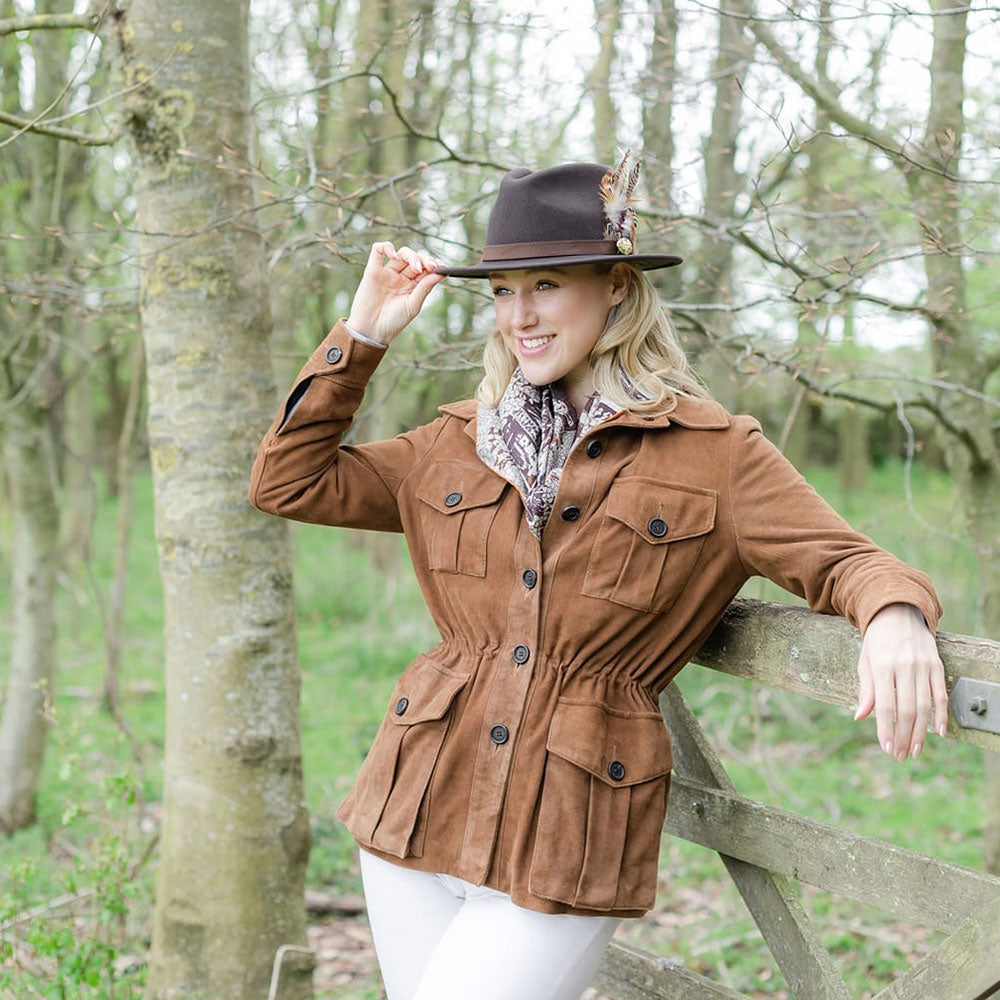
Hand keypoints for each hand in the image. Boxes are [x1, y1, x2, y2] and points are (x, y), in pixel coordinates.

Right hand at [346, 241, 444, 344]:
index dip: (434, 265)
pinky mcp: (372, 271)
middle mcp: (401, 278)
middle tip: (429, 267)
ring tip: (416, 267)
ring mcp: (387, 273)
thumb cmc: (393, 322)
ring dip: (411, 255)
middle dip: (424, 260)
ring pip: (401, 253)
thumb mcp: (413, 305)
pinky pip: (378, 251)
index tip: (441, 267)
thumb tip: (441, 272)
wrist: (371, 331)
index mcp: (413, 287)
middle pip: (415, 259)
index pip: (426, 269)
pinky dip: (386, 247)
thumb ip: (425, 287)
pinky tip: (393, 255)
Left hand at [854, 603, 947, 760]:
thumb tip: (860, 717)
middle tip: (900, 756)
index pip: (885, 705)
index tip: (887, 748)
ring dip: (921, 732)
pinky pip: (941, 694)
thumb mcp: (865, 662)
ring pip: (925, 706)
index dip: (886, 728)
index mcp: (882, 666)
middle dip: (904, 736)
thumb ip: (866, 690)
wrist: (897, 614)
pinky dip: (941, 715)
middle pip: (907, 709)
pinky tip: (938, 732)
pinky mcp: (937, 666)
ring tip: (915, 751)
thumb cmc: (876, 642)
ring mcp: (923, 666)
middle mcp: (905, 667)